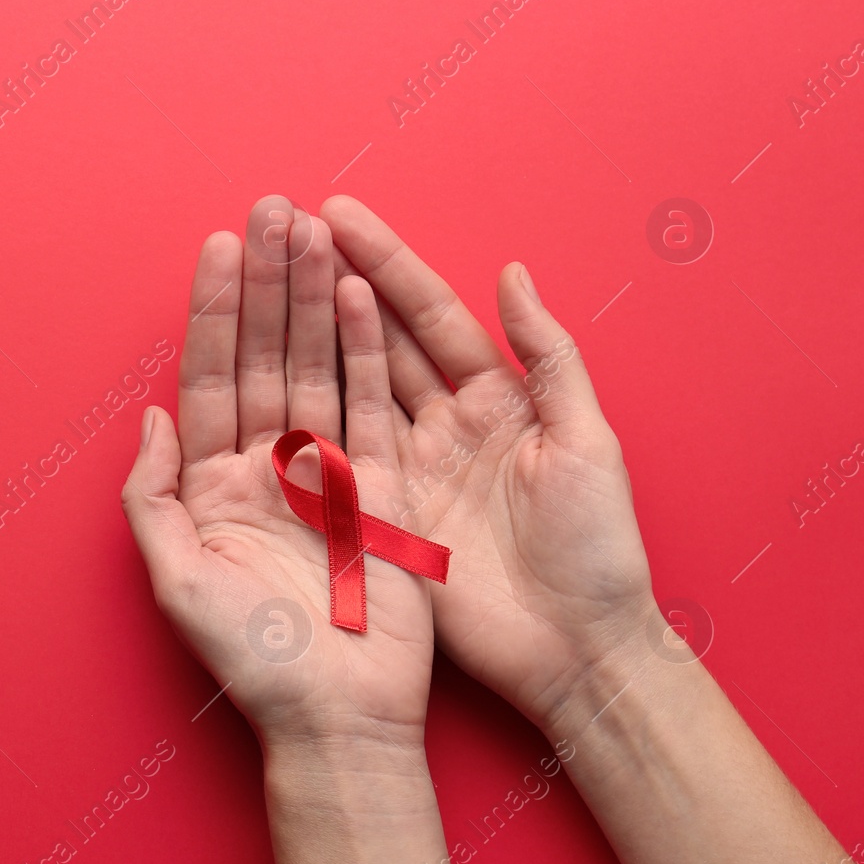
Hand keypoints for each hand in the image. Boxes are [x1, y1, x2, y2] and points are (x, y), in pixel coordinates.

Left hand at [123, 196, 441, 749]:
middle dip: (269, 282)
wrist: (340, 716)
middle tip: (273, 208)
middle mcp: (268, 467)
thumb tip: (151, 416)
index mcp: (214, 484)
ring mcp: (327, 471)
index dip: (214, 311)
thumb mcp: (178, 580)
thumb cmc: (254, 661)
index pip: (210, 376)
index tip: (220, 246)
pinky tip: (359, 294)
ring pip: (318, 364)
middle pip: (265, 354)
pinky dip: (368, 349)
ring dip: (315, 297)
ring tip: (315, 228)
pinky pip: (374, 403)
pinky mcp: (382, 485)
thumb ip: (151, 495)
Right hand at [317, 195, 657, 727]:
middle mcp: (446, 421)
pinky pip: (337, 448)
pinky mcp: (382, 509)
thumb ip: (550, 357)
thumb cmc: (596, 548)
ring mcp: (409, 464)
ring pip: (349, 383)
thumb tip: (512, 273)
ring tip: (266, 275)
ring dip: (308, 330)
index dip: (387, 263)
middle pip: (380, 336)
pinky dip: (306, 407)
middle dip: (331, 279)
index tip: (337, 214)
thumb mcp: (589, 442)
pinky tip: (270, 364)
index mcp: (499, 397)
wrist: (574, 649)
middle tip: (281, 228)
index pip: (433, 314)